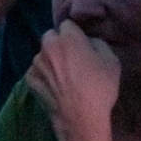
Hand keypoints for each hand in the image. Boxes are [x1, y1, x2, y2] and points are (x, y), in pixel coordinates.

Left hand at [26, 21, 120, 140]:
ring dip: (50, 58)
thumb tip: (88, 41)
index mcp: (67, 38)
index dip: (75, 33)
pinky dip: (43, 74)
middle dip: (60, 43)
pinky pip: (36, 70)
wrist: (80, 116)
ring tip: (63, 75)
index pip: (67, 24)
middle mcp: (47, 46)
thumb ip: (98, 43)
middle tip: (72, 58)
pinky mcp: (29, 78)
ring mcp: (35, 63)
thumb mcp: (111, 60)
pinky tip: (54, 85)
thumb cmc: (99, 87)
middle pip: (51, 36)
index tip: (81, 43)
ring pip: (42, 54)